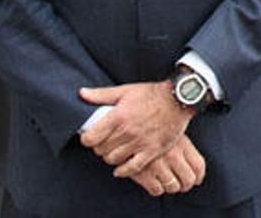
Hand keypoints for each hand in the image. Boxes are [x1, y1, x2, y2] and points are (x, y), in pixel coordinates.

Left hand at [79, 81, 193, 177]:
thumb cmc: (152, 93)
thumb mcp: (126, 90)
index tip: (91, 137)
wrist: (179, 99)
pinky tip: (120, 168)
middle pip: (101, 150)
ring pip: (114, 159)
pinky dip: (123, 171)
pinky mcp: (152, 150)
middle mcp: (128, 131)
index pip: (90, 138)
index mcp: (118, 116)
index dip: (87, 139)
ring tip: (114, 151)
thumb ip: (101, 95)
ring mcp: (140, 142)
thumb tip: (81, 94)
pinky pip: (132, 167)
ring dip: (111, 157)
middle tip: (104, 143)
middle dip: (100, 147)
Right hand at [130, 135, 206, 196]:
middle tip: (181, 185)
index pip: (198, 165)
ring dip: (171, 187)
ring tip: (166, 183)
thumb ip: (183, 146)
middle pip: (188, 179)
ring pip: (173, 187)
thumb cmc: (151, 128)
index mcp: (182, 144)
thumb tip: (194, 166)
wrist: (125, 127)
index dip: (198, 176)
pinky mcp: (143, 173)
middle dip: (185, 185)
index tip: (196, 180)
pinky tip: (153, 183)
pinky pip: (156, 190)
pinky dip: (156, 189)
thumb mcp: (171, 131)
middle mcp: (173, 155)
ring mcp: (158, 165)